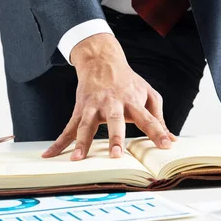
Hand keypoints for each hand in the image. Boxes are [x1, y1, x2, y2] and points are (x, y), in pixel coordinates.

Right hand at [42, 33, 174, 159]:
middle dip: (116, 138)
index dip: (158, 132)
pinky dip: (59, 142)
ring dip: (82, 142)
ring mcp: (94, 106)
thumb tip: (172, 139)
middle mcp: (113, 104)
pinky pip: (68, 128)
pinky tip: (49, 155)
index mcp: (133, 101)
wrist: (102, 61)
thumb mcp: (148, 94)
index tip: (166, 146)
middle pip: (115, 121)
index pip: (148, 119)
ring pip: (86, 126)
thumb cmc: (128, 82)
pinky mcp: (80, 109)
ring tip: (78, 159)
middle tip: (117, 155)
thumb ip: (158, 118)